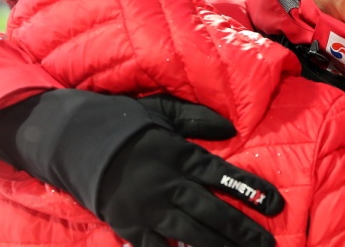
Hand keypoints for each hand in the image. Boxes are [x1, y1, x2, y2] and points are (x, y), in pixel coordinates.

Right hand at [0, 90, 282, 246]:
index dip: (251, 191)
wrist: (69, 138)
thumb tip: (232, 129)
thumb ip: (197, 120)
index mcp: (179, 154)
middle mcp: (168, 183)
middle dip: (243, 231)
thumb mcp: (161, 112)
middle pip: (213, 212)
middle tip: (267, 246)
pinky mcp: (127, 225)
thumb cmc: (119, 121)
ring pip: (191, 234)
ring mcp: (147, 208)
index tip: (275, 206)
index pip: (223, 176)